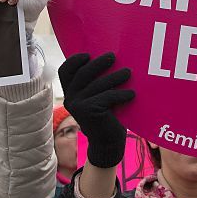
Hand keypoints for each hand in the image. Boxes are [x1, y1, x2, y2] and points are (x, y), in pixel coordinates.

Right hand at [59, 52, 133, 167]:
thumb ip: (96, 82)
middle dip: (99, 63)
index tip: (88, 54)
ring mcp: (78, 105)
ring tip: (128, 72)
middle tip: (113, 56)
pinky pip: (107, 96)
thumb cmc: (106, 115)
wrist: (107, 142)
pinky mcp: (89, 111)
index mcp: (70, 92)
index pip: (65, 71)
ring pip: (98, 84)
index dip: (74, 60)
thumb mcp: (97, 97)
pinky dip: (121, 94)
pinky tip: (132, 94)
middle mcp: (70, 98)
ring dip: (115, 76)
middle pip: (83, 73)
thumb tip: (110, 58)